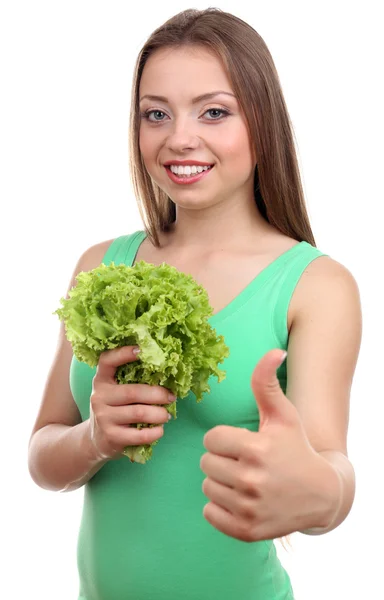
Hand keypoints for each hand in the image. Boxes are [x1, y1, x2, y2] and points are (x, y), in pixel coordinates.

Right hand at [88, 345, 174, 459]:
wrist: (95, 440)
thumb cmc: (114, 409)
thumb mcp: (115, 392)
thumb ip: (131, 381)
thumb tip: (166, 373)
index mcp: (101, 380)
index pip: (107, 361)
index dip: (123, 354)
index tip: (141, 350)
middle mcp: (99, 396)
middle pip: (133, 392)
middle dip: (158, 394)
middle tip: (171, 397)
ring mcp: (104, 417)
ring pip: (139, 413)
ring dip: (159, 414)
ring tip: (167, 415)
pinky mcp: (111, 437)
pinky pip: (139, 435)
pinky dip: (155, 432)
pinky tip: (160, 430)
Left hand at [200, 349, 339, 541]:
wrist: (320, 494)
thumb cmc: (296, 447)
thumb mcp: (283, 414)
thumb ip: (267, 382)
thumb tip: (274, 350)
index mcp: (256, 448)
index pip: (211, 439)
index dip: (225, 439)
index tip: (243, 443)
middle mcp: (252, 480)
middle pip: (206, 463)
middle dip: (221, 460)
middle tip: (244, 462)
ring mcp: (249, 508)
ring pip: (207, 486)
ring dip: (221, 482)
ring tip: (245, 480)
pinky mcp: (246, 531)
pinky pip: (209, 513)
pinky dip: (220, 507)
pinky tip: (241, 499)